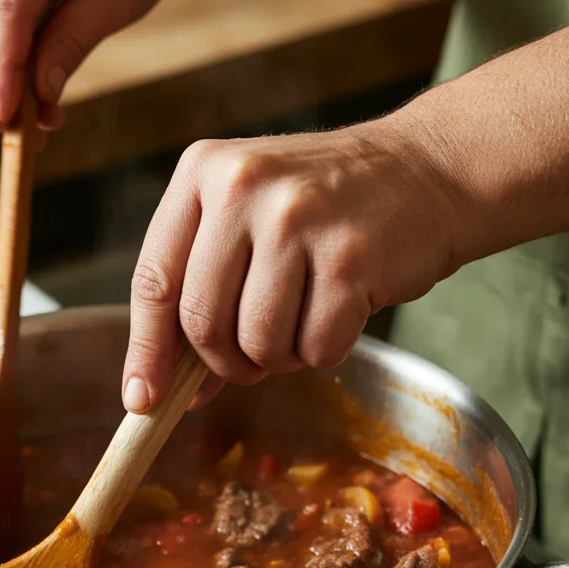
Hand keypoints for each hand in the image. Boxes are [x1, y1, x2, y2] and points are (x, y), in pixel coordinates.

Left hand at [121, 119, 460, 411]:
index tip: (142, 397)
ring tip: (304, 317)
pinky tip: (342, 309)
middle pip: (201, 322)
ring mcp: (298, 220)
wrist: (426, 169)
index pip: (154, 280)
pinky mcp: (351, 258)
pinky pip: (316, 349)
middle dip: (225, 361)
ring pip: (257, 343)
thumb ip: (202, 286)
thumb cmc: (325, 204)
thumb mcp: (248, 216)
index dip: (146, 349)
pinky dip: (326, 349)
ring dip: (279, 356)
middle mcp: (244, 188)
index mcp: (203, 172)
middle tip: (253, 355)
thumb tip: (161, 388)